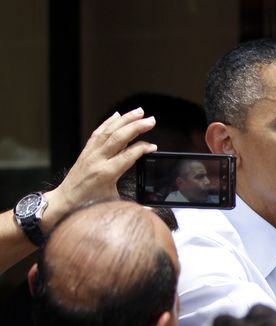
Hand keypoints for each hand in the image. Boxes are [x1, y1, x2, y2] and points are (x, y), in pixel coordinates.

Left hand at [45, 108, 156, 226]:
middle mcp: (97, 159)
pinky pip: (98, 132)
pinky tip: (117, 116)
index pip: (128, 155)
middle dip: (136, 126)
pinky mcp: (86, 150)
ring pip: (109, 131)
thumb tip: (150, 209)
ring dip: (125, 119)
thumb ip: (133, 202)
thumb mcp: (114, 202)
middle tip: (151, 120)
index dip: (143, 149)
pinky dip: (108, 122)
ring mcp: (90, 153)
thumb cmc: (89, 204)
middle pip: (119, 138)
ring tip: (139, 111)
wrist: (66, 200)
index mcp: (106, 173)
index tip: (154, 147)